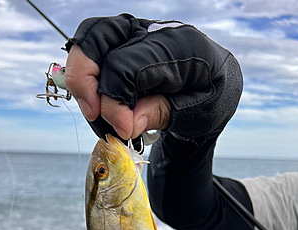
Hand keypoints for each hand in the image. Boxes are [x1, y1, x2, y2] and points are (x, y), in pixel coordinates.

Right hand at [65, 15, 241, 141]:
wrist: (216, 88)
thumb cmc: (211, 99)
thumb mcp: (200, 115)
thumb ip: (164, 113)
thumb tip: (128, 121)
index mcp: (179, 45)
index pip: (127, 65)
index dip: (115, 102)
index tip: (123, 130)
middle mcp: (152, 31)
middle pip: (99, 38)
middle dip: (86, 80)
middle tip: (93, 114)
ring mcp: (135, 34)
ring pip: (91, 39)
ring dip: (81, 77)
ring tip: (93, 112)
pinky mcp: (124, 44)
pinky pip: (94, 52)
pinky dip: (87, 78)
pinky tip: (97, 105)